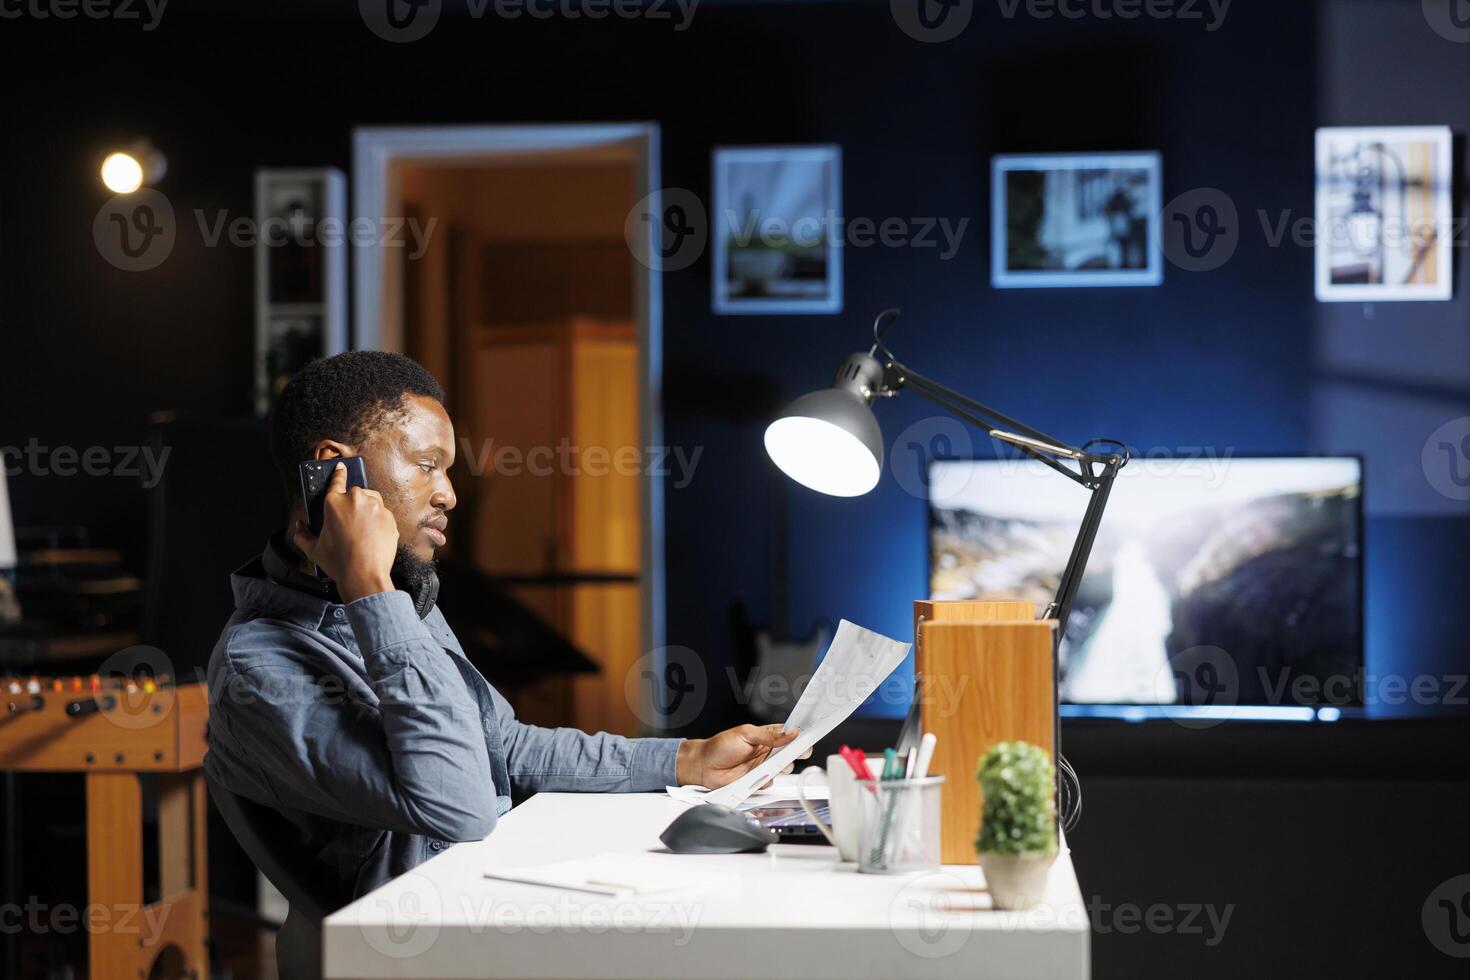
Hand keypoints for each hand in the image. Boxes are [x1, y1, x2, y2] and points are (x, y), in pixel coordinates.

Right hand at [290, 462, 398, 602]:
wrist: (364, 575)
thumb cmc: (338, 562)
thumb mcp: (313, 549)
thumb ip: (301, 534)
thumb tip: (298, 526)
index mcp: (334, 502)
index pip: (337, 480)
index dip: (338, 472)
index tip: (341, 466)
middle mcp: (356, 499)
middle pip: (355, 493)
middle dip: (352, 504)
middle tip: (348, 523)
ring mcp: (376, 507)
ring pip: (372, 501)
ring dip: (367, 510)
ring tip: (361, 531)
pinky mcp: (390, 517)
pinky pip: (383, 514)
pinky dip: (378, 522)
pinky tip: (372, 537)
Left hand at [676, 724, 810, 788]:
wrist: (704, 766)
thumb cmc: (720, 746)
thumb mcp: (745, 734)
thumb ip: (769, 735)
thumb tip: (791, 732)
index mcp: (767, 735)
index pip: (789, 733)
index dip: (800, 734)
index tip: (808, 735)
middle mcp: (768, 750)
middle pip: (791, 752)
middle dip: (795, 752)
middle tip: (794, 752)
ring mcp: (764, 766)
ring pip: (783, 768)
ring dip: (781, 767)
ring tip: (772, 764)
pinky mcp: (758, 780)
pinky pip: (771, 782)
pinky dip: (768, 780)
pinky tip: (759, 776)